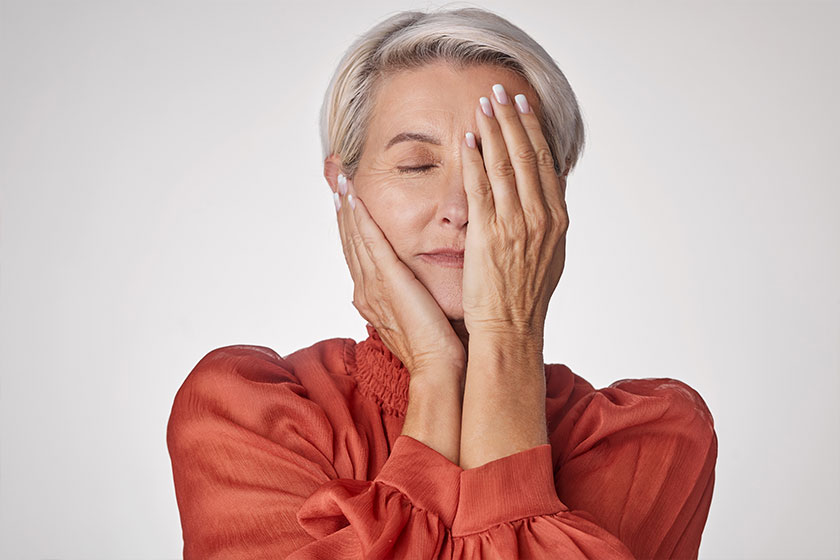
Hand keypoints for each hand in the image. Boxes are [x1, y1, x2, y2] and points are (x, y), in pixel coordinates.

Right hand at [334, 174, 466, 375]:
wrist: (437, 368)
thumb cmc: (436, 347)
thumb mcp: (418, 314)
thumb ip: (412, 296)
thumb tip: (417, 285)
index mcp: (372, 298)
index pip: (358, 254)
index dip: (350, 226)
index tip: (347, 202)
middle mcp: (366, 291)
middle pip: (349, 242)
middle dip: (342, 210)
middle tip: (336, 182)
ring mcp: (373, 286)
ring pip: (354, 239)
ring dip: (347, 208)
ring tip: (341, 183)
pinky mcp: (387, 282)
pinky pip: (369, 244)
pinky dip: (360, 220)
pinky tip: (356, 200)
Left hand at [460, 85, 569, 339]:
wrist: (511, 329)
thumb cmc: (526, 298)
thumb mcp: (552, 255)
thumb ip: (552, 218)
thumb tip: (555, 185)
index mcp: (556, 220)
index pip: (546, 163)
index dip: (534, 131)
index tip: (525, 106)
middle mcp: (540, 217)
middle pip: (527, 156)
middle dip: (514, 119)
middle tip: (502, 91)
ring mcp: (515, 224)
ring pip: (506, 165)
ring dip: (495, 130)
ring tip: (485, 104)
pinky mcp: (488, 234)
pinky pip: (481, 187)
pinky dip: (476, 160)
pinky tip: (470, 140)